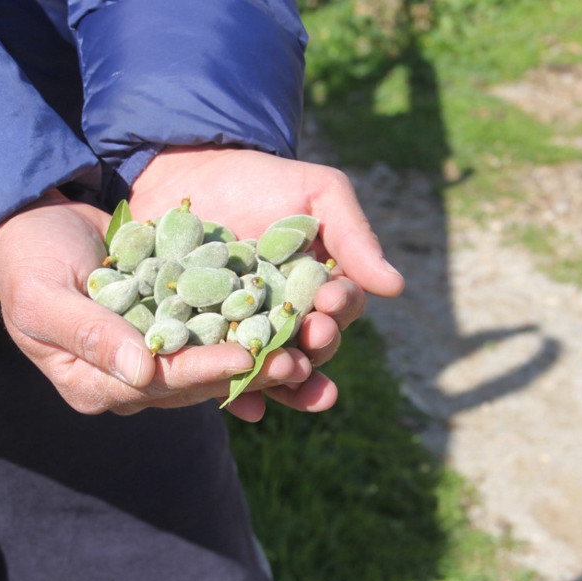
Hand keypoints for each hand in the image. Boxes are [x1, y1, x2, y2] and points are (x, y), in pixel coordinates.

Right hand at [0, 189, 312, 419]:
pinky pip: (213, 331)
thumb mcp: (43, 296)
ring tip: (307, 347)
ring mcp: (149, 357)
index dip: (203, 372)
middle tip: (298, 361)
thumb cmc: (26, 260)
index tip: (246, 358)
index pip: (158, 386)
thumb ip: (89, 334)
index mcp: (90, 385)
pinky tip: (287, 318)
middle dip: (247, 371)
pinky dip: (247, 325)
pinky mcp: (169, 326)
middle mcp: (125, 382)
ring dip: (258, 355)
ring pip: (212, 362)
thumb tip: (141, 374)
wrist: (29, 224)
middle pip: (195, 383)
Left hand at [130, 146, 405, 418]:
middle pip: (311, 347)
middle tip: (312, 335)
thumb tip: (396, 287)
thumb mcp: (318, 194)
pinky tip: (249, 406)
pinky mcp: (205, 345)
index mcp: (319, 288)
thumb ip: (355, 236)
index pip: (340, 310)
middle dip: (317, 345)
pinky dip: (239, 394)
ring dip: (287, 381)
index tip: (331, 299)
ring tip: (288, 378)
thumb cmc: (259, 180)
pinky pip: (225, 377)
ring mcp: (246, 334)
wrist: (185, 173)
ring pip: (275, 369)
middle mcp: (287, 319)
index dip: (340, 308)